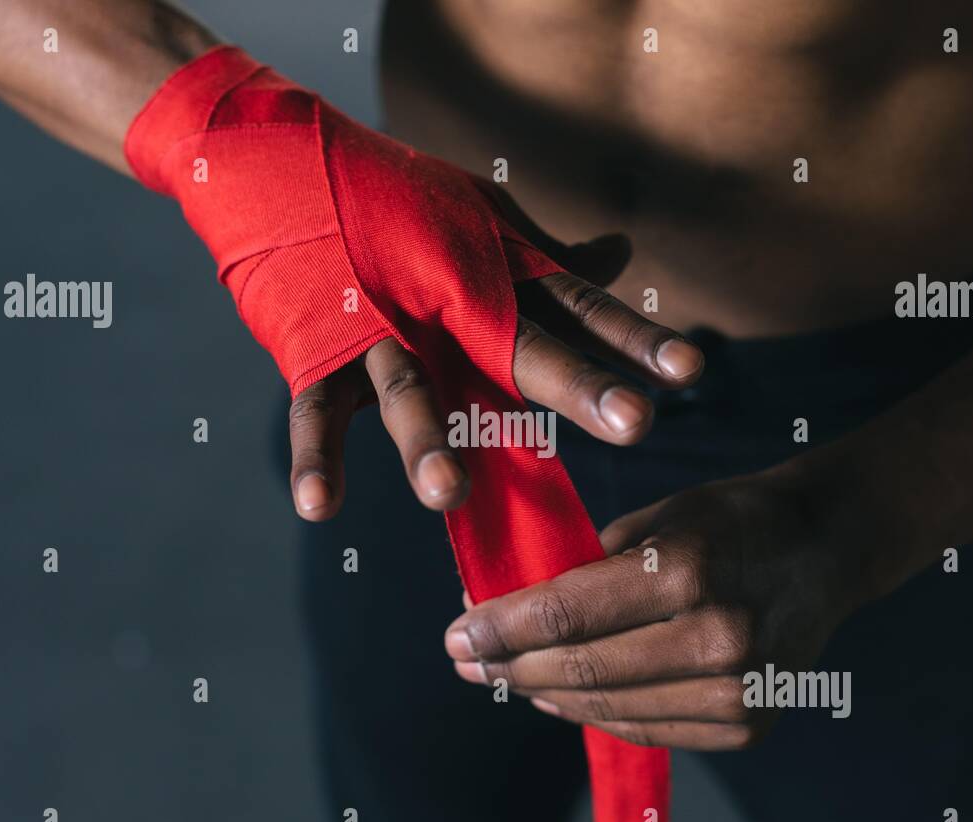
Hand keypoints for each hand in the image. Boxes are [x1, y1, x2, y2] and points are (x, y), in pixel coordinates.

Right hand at [286, 222, 703, 519]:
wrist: (281, 163)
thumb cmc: (398, 203)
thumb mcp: (482, 222)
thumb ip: (549, 259)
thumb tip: (622, 253)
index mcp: (496, 276)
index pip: (579, 307)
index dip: (635, 339)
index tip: (691, 370)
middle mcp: (447, 300)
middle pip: (520, 347)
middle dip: (578, 385)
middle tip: (634, 424)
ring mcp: (380, 325)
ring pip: (409, 388)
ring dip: (426, 441)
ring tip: (449, 495)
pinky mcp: (316, 349)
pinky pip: (316, 410)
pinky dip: (315, 458)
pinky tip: (319, 507)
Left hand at [443, 469, 859, 749]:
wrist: (828, 549)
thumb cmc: (732, 520)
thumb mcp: (657, 518)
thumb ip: (586, 565)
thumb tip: (503, 604)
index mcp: (687, 570)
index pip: (566, 613)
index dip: (500, 629)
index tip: (456, 635)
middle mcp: (716, 637)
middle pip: (580, 668)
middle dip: (510, 666)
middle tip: (468, 660)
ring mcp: (737, 691)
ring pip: (608, 708)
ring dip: (545, 694)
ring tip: (506, 677)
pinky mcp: (747, 726)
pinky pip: (647, 728)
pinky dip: (596, 713)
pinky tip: (560, 696)